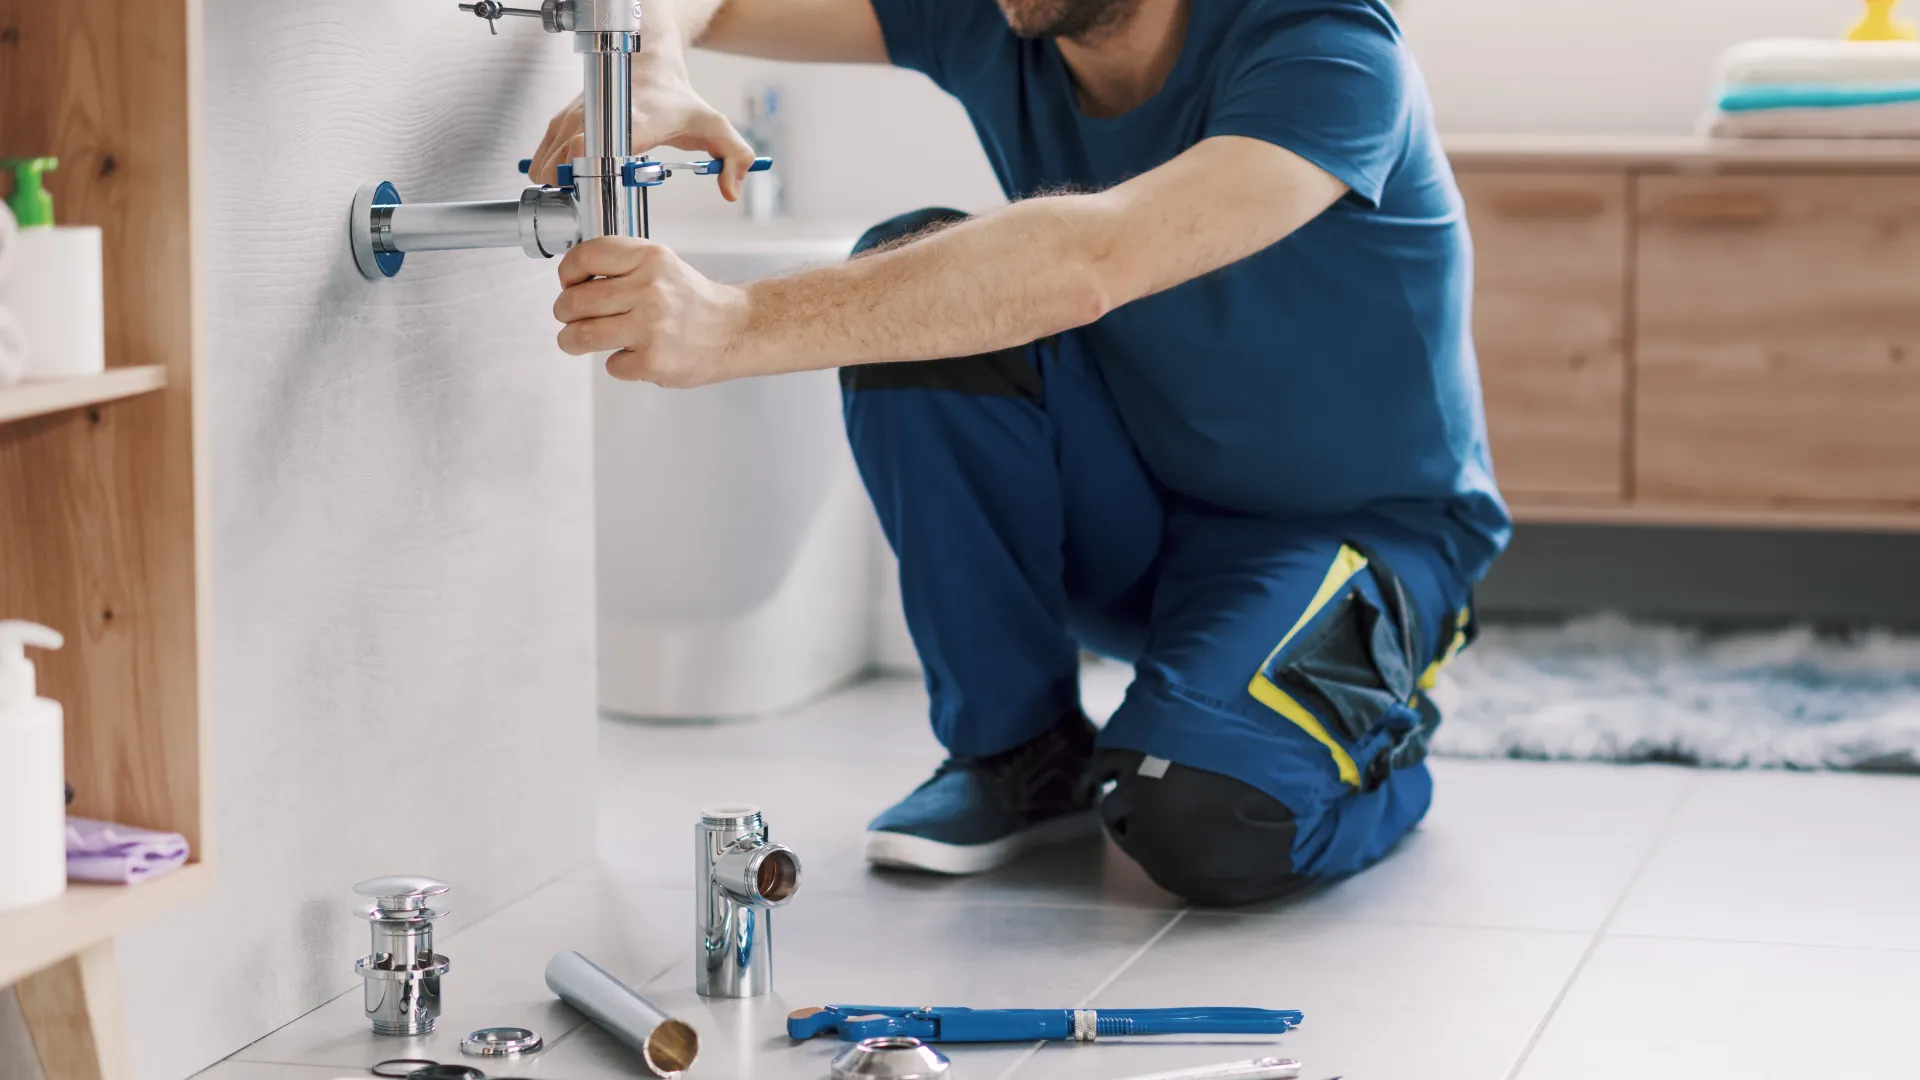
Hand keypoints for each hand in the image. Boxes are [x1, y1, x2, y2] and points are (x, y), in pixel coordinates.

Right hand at [528, 73, 755, 201]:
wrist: (648, 62)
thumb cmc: (677, 98)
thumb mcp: (715, 126)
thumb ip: (735, 158)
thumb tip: (731, 192)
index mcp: (636, 122)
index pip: (597, 146)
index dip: (590, 170)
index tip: (593, 191)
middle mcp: (600, 116)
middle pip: (567, 157)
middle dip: (572, 186)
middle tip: (587, 204)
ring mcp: (577, 115)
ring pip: (550, 156)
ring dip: (558, 180)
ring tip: (576, 194)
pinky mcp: (564, 118)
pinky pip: (544, 150)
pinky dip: (548, 168)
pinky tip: (563, 180)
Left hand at [553, 237, 750, 386]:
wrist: (735, 330)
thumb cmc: (691, 299)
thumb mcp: (660, 264)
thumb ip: (620, 265)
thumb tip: (571, 280)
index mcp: (650, 258)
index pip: (585, 257)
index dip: (567, 273)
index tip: (569, 284)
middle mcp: (650, 290)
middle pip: (574, 302)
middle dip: (564, 312)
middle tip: (570, 317)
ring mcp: (651, 328)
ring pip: (580, 336)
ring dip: (571, 340)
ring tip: (577, 340)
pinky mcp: (653, 362)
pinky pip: (611, 364)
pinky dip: (618, 363)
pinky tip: (636, 354)